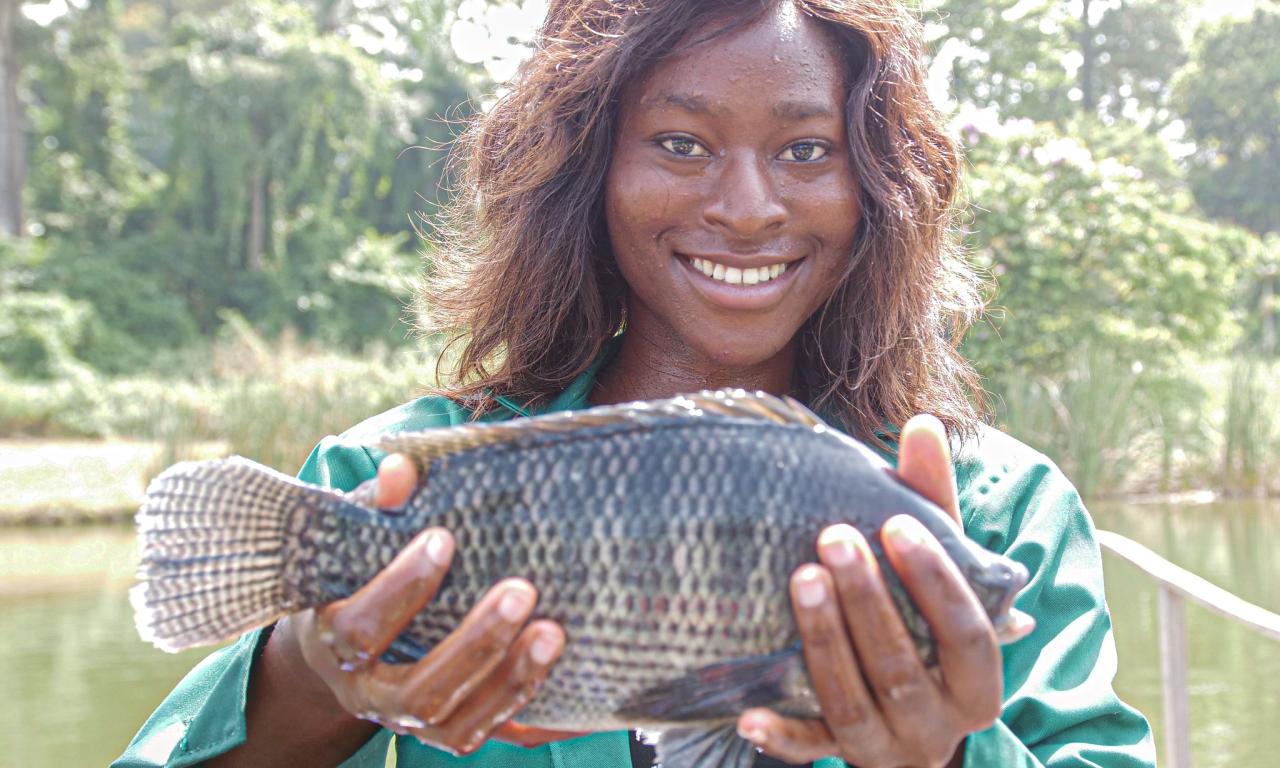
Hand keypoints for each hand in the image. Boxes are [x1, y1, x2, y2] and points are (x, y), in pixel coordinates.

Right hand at [280, 453, 582, 754]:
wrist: (345, 644)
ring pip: (455, 726)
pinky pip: (488, 734)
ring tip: (553, 632)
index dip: (400, 588)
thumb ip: (377, 508)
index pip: (358, 630)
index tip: (443, 538)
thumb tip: (400, 469)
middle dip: (473, 644)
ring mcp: (408, 724)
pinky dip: (528, 708)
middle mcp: (368, 694)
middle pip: (416, 693)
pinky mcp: (447, 732)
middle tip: (521, 590)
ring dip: (508, 680)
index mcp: (335, 643)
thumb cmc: (359, 574)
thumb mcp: (358, 540)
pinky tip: (566, 679)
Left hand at [737, 415, 1030, 767]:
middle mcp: (940, 724)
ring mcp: (889, 747)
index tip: (896, 525)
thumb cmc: (923, 626)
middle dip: (868, 601)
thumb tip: (923, 423)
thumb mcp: (934, 573)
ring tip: (799, 579)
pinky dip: (781, 736)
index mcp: (978, 681)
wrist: (910, 725)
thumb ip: (932, 507)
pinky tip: (748, 711)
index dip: (935, 580)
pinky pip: (809, 751)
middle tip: (832, 537)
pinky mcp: (842, 757)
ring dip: (825, 642)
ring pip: (854, 704)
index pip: (967, 633)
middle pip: (903, 666)